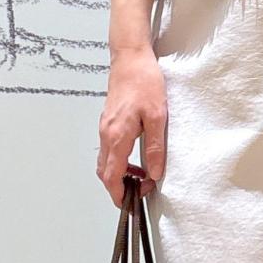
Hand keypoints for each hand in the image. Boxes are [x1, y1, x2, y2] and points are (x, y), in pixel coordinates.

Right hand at [98, 44, 166, 205]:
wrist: (130, 58)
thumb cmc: (144, 82)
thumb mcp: (157, 116)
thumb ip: (155, 147)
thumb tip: (154, 173)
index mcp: (117, 136)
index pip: (112, 175)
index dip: (118, 193)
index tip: (128, 204)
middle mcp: (106, 134)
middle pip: (105, 172)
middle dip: (118, 187)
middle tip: (139, 193)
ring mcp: (105, 127)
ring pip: (105, 161)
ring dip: (119, 174)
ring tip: (141, 177)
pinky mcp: (108, 121)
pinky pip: (108, 149)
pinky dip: (118, 160)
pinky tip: (135, 158)